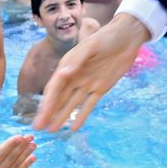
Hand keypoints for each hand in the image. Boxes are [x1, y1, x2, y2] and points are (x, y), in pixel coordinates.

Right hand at [0, 134, 36, 167]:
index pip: (1, 154)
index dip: (10, 145)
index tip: (19, 136)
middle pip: (12, 158)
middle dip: (22, 146)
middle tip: (31, 135)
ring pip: (17, 164)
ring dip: (26, 153)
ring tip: (34, 143)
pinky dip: (26, 165)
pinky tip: (33, 157)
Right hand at [32, 14, 148, 130]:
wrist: (128, 37)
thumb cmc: (107, 37)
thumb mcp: (91, 46)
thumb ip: (77, 60)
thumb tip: (63, 73)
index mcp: (68, 65)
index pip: (54, 88)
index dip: (46, 104)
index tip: (40, 118)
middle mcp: (74, 76)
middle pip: (59, 98)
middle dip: (49, 113)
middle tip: (38, 129)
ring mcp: (87, 83)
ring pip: (72, 103)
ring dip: (62, 116)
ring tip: (52, 130)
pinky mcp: (100, 87)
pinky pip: (89, 104)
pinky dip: (82, 115)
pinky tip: (74, 127)